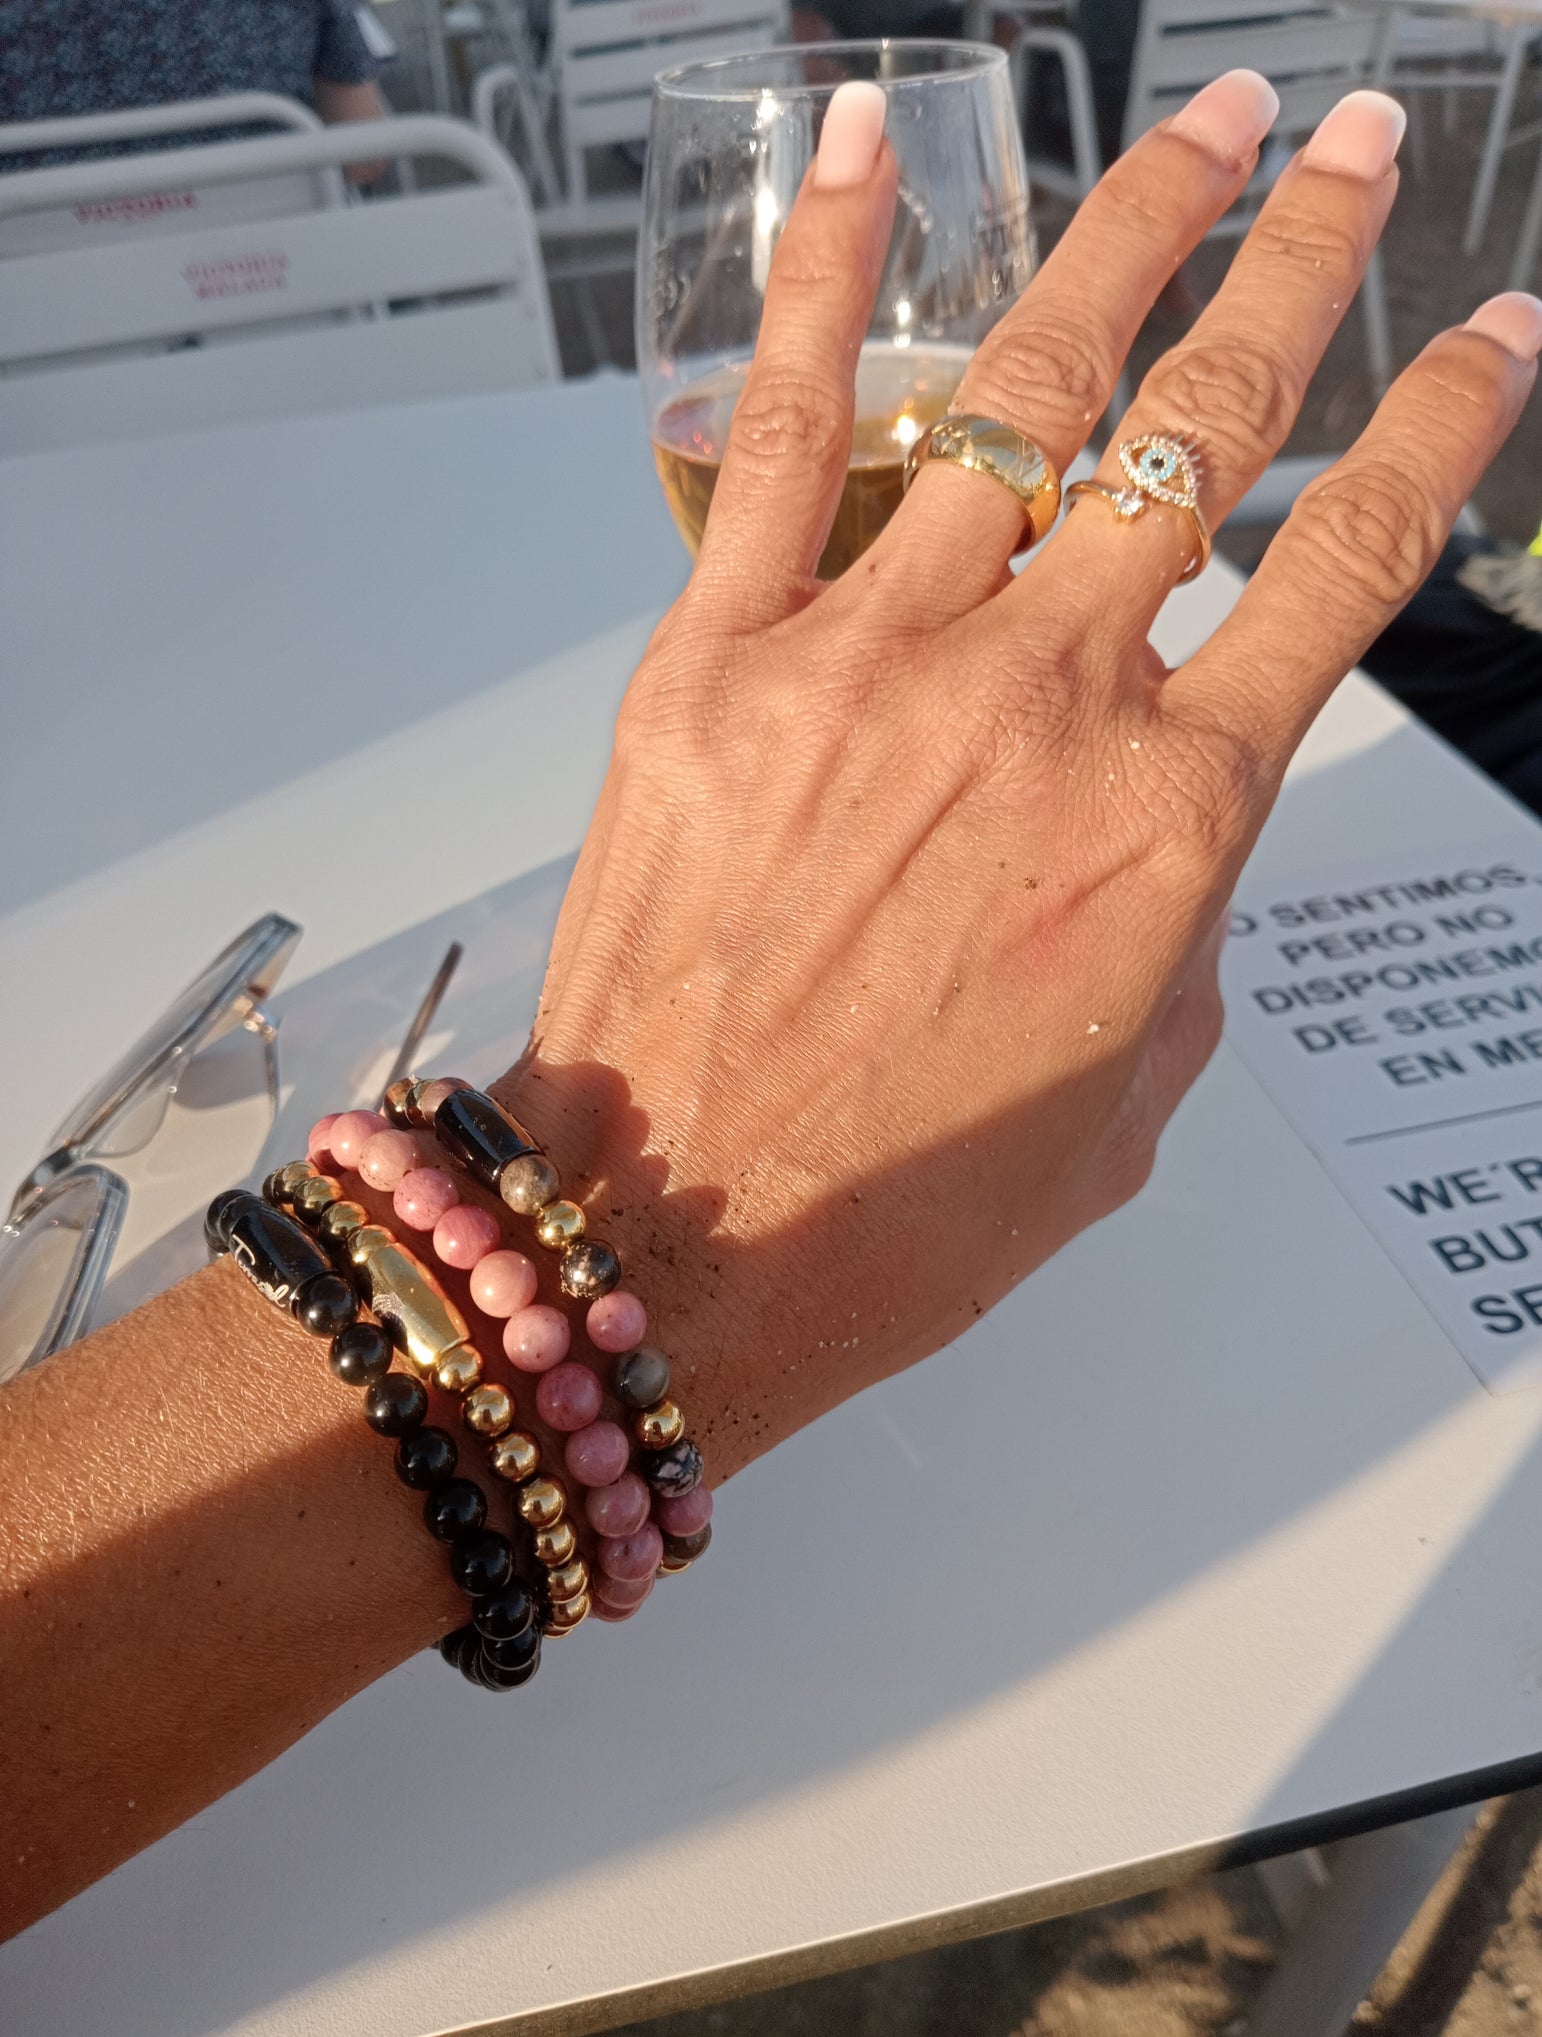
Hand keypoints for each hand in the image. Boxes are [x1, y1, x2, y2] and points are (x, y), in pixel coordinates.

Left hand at [490, 75, 1536, 1482]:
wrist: (678, 1240)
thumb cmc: (899, 1203)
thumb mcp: (1124, 1101)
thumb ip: (1180, 934)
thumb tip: (1164, 836)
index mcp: (1170, 818)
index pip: (1350, 566)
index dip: (1442, 427)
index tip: (1493, 330)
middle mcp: (1045, 702)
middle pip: (1211, 427)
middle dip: (1304, 261)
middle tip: (1349, 144)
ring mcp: (876, 656)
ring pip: (1028, 388)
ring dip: (1133, 229)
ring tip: (1201, 120)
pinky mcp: (721, 655)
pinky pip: (785, 427)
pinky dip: (824, 272)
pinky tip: (868, 144)